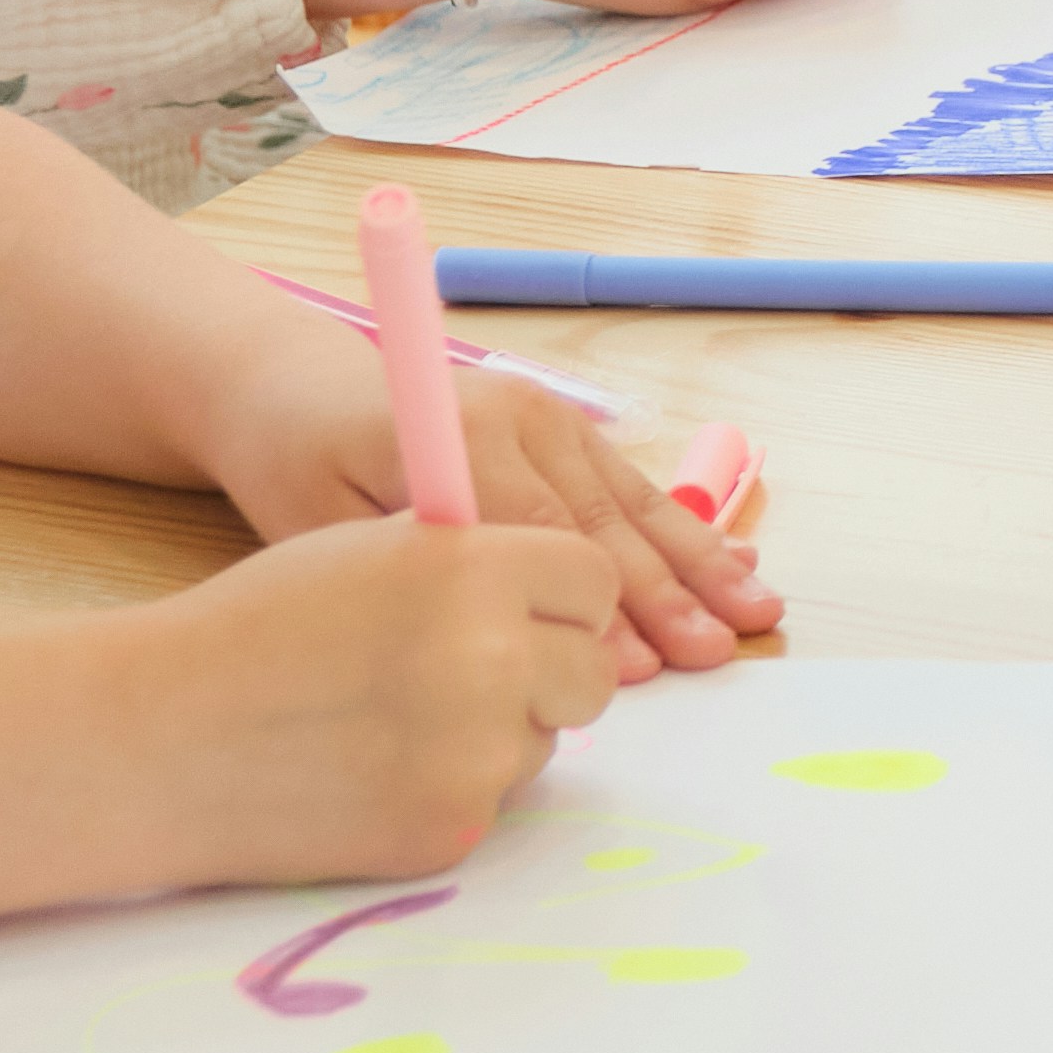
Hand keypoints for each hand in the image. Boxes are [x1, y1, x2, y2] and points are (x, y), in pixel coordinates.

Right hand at [143, 508, 633, 882]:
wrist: (155, 741)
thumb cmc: (255, 628)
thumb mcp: (370, 548)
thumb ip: (476, 559)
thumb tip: (563, 588)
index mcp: (476, 570)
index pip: (595, 582)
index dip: (561, 598)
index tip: (529, 609)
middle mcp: (492, 660)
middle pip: (592, 672)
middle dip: (548, 670)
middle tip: (475, 672)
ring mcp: (475, 756)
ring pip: (544, 740)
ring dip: (498, 731)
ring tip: (392, 719)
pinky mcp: (450, 831)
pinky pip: (493, 802)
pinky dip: (450, 789)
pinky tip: (370, 772)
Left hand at [200, 326, 779, 684]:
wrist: (298, 387)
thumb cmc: (299, 465)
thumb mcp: (319, 522)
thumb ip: (409, 566)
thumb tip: (497, 628)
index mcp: (462, 433)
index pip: (544, 534)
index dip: (595, 605)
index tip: (637, 665)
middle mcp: (523, 414)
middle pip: (606, 520)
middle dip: (668, 594)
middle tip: (716, 651)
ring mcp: (553, 417)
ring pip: (635, 503)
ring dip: (698, 564)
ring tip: (755, 612)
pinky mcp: (567, 428)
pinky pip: (632, 487)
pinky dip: (684, 533)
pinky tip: (733, 564)